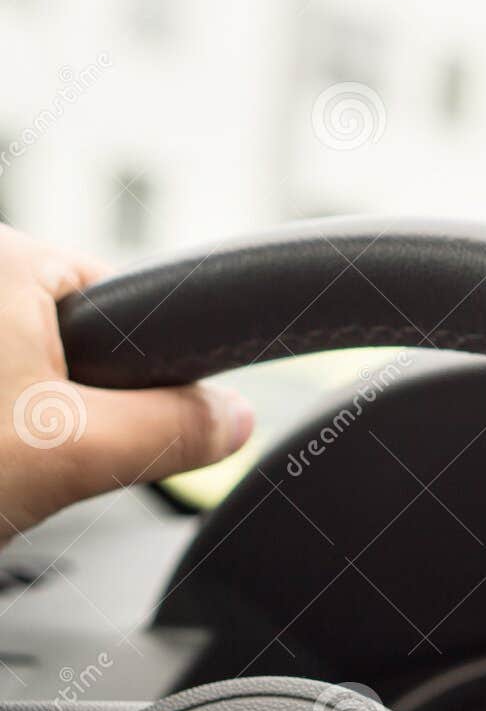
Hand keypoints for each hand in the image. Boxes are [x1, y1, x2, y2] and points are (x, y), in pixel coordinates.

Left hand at [0, 226, 252, 546]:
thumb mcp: (67, 453)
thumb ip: (171, 429)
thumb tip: (238, 418)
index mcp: (8, 253)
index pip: (121, 301)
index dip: (129, 371)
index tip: (97, 424)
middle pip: (65, 336)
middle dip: (59, 402)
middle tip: (25, 456)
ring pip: (20, 370)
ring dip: (14, 422)